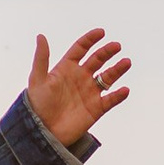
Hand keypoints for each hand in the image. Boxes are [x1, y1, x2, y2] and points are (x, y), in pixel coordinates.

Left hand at [26, 26, 130, 142]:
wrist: (42, 132)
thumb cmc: (37, 105)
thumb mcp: (37, 80)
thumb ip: (41, 58)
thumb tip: (40, 35)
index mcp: (66, 68)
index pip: (81, 48)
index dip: (90, 39)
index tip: (101, 32)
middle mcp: (80, 77)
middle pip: (97, 59)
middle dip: (107, 52)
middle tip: (116, 46)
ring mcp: (89, 92)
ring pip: (108, 77)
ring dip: (117, 69)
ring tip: (126, 62)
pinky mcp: (96, 108)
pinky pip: (111, 100)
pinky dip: (119, 95)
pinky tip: (124, 90)